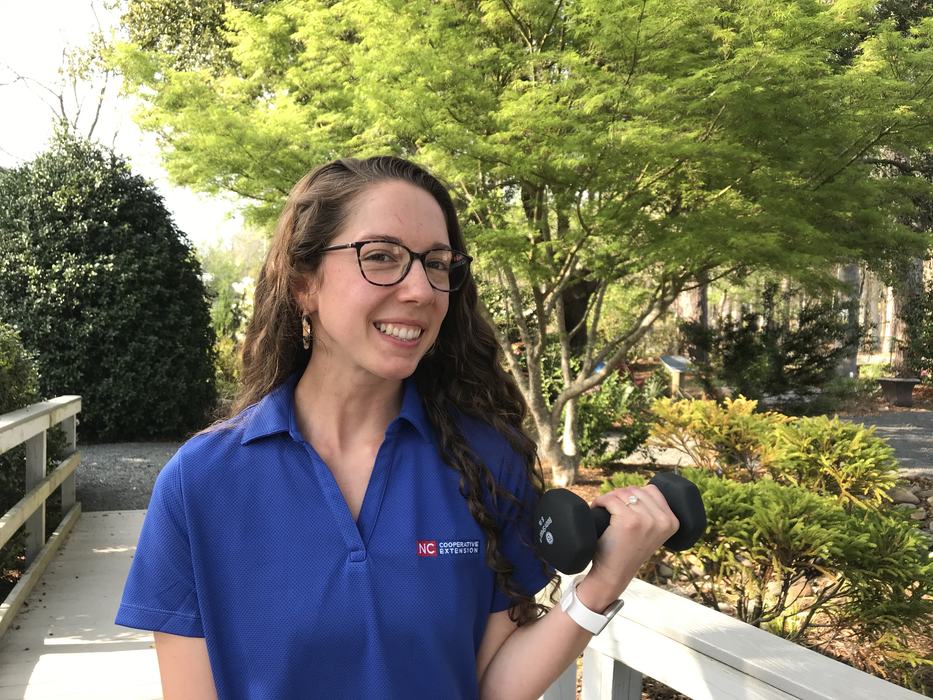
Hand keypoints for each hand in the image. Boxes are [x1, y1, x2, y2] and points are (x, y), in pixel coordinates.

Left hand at [574, 485, 678, 611]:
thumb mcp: (651, 532)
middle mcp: (663, 520)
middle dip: (620, 496)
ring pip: (623, 493)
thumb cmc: (628, 551)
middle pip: (636, 490)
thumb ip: (653, 513)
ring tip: (604, 509)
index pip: (653, 490)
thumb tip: (641, 489)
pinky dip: (600, 502)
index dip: (634, 495)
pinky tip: (597, 509)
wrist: (615, 574)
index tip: (625, 506)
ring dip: (609, 498)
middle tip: (611, 509)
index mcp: (672, 522)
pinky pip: (610, 499)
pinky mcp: (629, 521)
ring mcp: (647, 520)